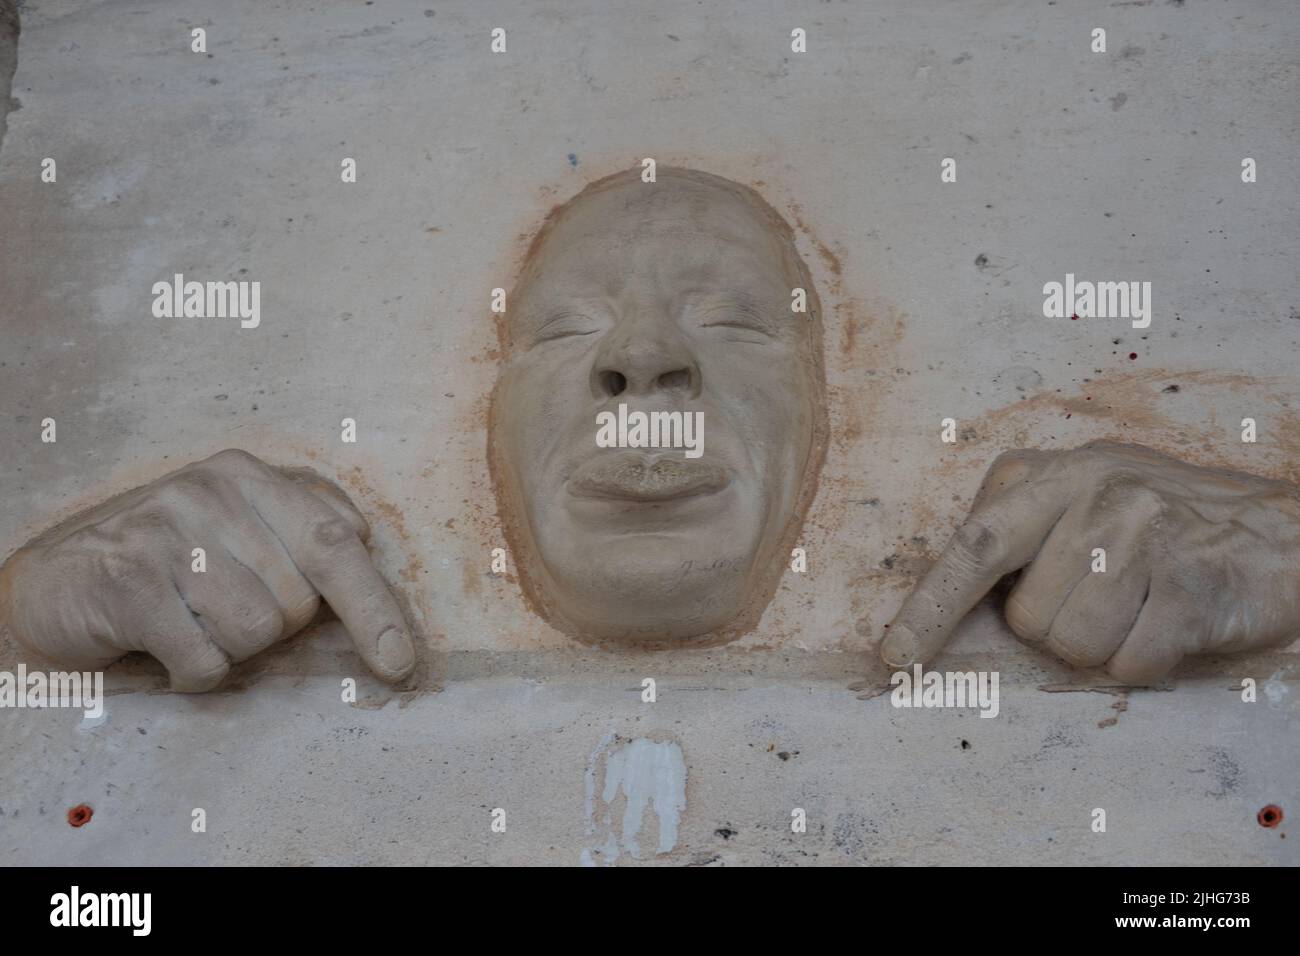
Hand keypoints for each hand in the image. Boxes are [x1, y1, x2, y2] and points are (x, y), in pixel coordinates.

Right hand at [0, 449, 415, 690]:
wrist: (56, 582)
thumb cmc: (168, 564)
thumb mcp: (236, 528)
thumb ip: (300, 526)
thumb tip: (365, 541)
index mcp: (249, 475)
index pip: (334, 542)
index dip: (374, 607)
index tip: (399, 662)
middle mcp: (211, 491)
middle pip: (297, 601)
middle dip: (273, 627)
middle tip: (220, 609)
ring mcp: (166, 531)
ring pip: (254, 632)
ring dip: (228, 648)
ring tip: (191, 622)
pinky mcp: (129, 580)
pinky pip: (204, 658)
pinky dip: (194, 673)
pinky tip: (168, 649)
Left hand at [879, 441, 1299, 681]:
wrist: (1282, 533)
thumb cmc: (1164, 523)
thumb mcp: (1083, 493)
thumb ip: (1017, 522)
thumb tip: (944, 591)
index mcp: (1055, 475)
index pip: (974, 545)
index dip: (929, 606)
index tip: (893, 658)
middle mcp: (1096, 494)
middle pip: (1028, 618)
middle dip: (1059, 626)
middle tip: (1109, 594)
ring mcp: (1147, 535)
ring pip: (1074, 646)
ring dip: (1104, 645)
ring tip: (1141, 606)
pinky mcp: (1192, 584)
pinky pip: (1130, 662)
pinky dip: (1145, 661)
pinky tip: (1171, 624)